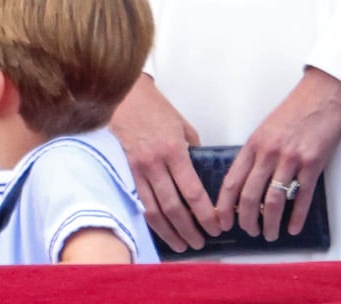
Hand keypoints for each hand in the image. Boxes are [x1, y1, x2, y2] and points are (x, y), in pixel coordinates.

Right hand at [109, 74, 221, 251]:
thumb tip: (200, 170)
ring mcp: (138, 168)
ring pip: (154, 209)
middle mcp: (155, 163)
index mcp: (174, 151)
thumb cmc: (154, 107)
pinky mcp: (127, 169)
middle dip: (189, 229)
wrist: (123, 95)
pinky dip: (151, 218)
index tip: (217, 226)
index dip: (205, 214)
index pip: (193, 192)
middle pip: (174, 207)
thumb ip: (192, 150)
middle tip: (201, 242)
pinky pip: (140, 200)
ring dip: (169, 231)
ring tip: (181, 244)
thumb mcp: (182, 125)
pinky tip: (160, 228)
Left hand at [214, 67, 340, 240]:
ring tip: (270, 234)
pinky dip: (297, 216)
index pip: (231, 180)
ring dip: (270, 222)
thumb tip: (245, 181)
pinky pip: (302, 196)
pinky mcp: (313, 164)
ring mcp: (291, 160)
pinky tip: (293, 227)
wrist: (320, 96)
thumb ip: (254, 154)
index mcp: (252, 145)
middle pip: (250, 194)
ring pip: (274, 199)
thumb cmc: (292, 113)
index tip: (220, 219)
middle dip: (245, 218)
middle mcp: (268, 153)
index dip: (224, 204)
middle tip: (247, 232)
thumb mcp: (264, 131)